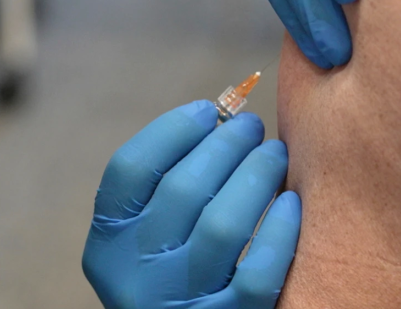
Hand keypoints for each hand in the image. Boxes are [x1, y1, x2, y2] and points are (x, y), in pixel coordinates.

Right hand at [82, 100, 301, 308]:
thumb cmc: (173, 278)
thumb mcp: (147, 242)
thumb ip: (165, 193)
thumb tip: (218, 124)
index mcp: (108, 246)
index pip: (129, 169)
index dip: (171, 130)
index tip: (208, 111)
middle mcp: (134, 276)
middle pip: (181, 189)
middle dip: (224, 144)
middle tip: (252, 126)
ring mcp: (179, 303)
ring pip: (222, 225)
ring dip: (255, 176)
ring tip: (275, 154)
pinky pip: (258, 274)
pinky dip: (278, 232)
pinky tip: (292, 203)